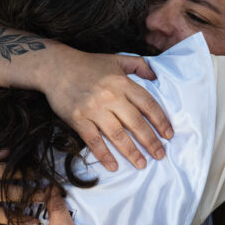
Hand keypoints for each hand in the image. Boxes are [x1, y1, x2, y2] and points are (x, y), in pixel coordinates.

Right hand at [44, 51, 173, 171]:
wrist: (55, 66)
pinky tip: (114, 166)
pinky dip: (104, 154)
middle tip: (160, 155)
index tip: (168, 135)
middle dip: (150, 141)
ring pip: (117, 135)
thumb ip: (139, 65)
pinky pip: (94, 140)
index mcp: (122, 82)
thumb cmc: (88, 64)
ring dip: (131, 152)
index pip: (147, 104)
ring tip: (142, 164)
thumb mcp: (116, 59)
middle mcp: (110, 95)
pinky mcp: (77, 118)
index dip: (160, 121)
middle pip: (135, 122)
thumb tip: (157, 76)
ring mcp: (93, 108)